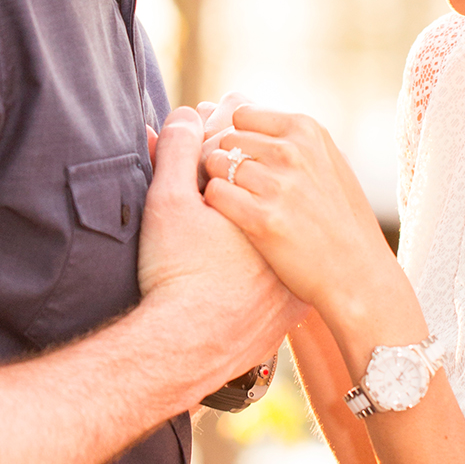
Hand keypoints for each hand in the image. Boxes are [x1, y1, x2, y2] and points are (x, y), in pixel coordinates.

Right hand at [139, 107, 306, 389]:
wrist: (185, 348)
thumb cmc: (174, 273)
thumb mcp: (168, 203)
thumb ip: (176, 153)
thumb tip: (184, 116)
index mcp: (272, 207)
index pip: (256, 165)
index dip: (222, 155)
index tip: (202, 154)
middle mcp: (293, 243)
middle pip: (271, 203)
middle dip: (242, 192)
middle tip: (205, 193)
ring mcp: (296, 280)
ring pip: (277, 245)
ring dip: (254, 233)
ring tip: (215, 237)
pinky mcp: (289, 314)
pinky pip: (277, 283)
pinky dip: (259, 275)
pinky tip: (232, 273)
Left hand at [203, 108, 419, 352]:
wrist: (356, 273)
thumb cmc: (339, 219)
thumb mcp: (327, 162)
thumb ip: (291, 139)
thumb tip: (240, 115)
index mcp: (307, 130)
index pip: (242, 114)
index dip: (237, 138)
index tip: (245, 162)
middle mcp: (292, 151)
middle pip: (226, 139)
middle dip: (227, 161)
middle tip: (241, 189)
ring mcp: (278, 184)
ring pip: (216, 164)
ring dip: (220, 184)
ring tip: (241, 205)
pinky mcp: (262, 219)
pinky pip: (215, 193)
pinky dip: (218, 206)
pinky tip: (235, 220)